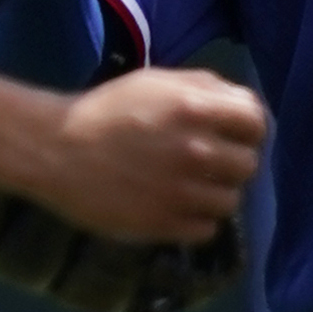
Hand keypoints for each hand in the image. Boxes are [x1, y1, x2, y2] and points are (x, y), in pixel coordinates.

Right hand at [27, 67, 266, 245]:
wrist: (57, 150)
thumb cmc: (108, 109)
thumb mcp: (157, 82)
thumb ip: (204, 88)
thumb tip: (241, 106)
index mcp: (194, 108)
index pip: (256, 122)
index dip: (248, 128)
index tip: (234, 133)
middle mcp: (195, 150)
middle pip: (248, 165)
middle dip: (233, 161)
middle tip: (210, 160)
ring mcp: (181, 191)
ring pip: (231, 201)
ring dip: (216, 193)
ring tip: (192, 185)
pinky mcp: (164, 224)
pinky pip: (207, 229)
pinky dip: (198, 219)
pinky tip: (178, 205)